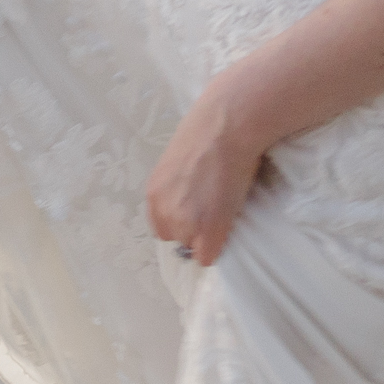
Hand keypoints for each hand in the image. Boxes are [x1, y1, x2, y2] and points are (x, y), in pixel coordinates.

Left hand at [145, 84, 264, 265]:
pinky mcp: (206, 231)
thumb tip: (189, 197)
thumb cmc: (209, 133)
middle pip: (177, 238)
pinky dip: (219, 246)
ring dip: (208, 236)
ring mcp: (184, 223)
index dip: (183, 220)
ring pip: (194, 247)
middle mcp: (163, 211)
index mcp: (154, 194)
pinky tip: (229, 223)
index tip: (198, 210)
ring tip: (224, 209)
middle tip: (214, 208)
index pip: (162, 226)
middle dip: (194, 229)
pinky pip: (208, 257)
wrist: (226, 127)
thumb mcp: (178, 164)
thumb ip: (177, 188)